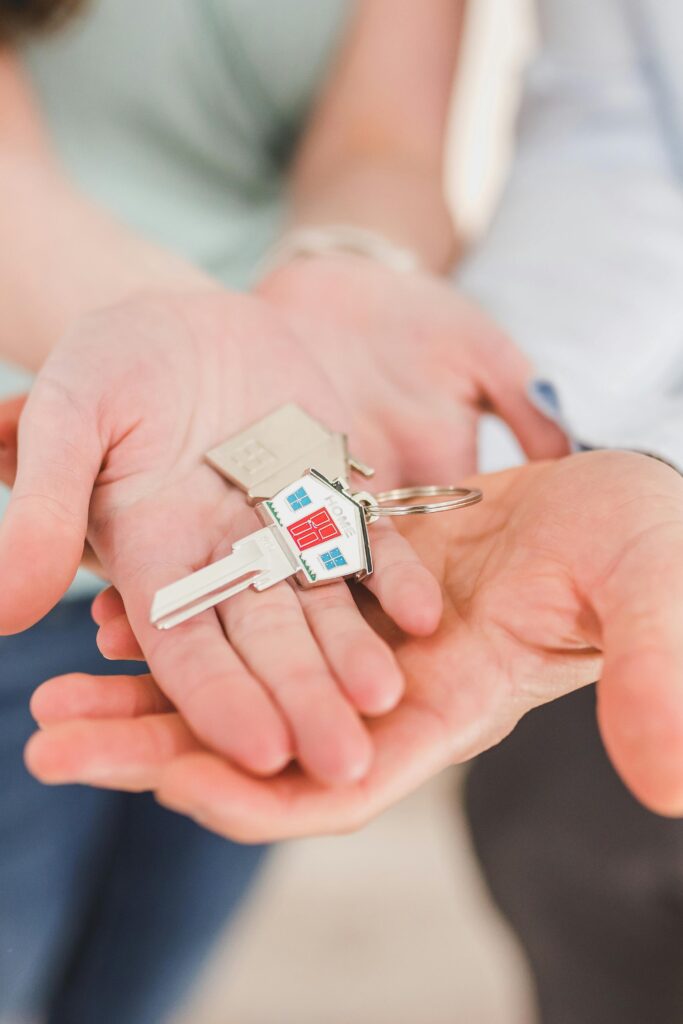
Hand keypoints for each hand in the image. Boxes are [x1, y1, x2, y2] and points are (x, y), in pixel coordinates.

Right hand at [1, 264, 563, 784]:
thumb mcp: (68, 419)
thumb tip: (3, 612)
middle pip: (266, 645)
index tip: (261, 750)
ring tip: (389, 700)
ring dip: (355, 653)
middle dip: (303, 702)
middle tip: (345, 766)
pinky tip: (424, 613)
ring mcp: (284, 531)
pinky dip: (392, 575)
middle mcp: (224, 562)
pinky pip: (368, 540)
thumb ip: (43, 509)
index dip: (221, 697)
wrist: (182, 320)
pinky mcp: (334, 493)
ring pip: (324, 606)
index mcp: (154, 561)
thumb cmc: (111, 363)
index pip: (185, 646)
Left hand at [26, 451, 682, 835]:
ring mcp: (360, 642)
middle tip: (48, 741)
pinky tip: (116, 599)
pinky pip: (248, 614)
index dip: (253, 797)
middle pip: (260, 744)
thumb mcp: (652, 595)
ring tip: (53, 682)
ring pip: (239, 682)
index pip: (338, 787)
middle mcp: (390, 693)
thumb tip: (666, 784)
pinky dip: (188, 615)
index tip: (164, 786)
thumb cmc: (649, 543)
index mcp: (451, 710)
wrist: (620, 497)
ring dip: (148, 688)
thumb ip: (653, 676)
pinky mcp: (341, 588)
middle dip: (155, 751)